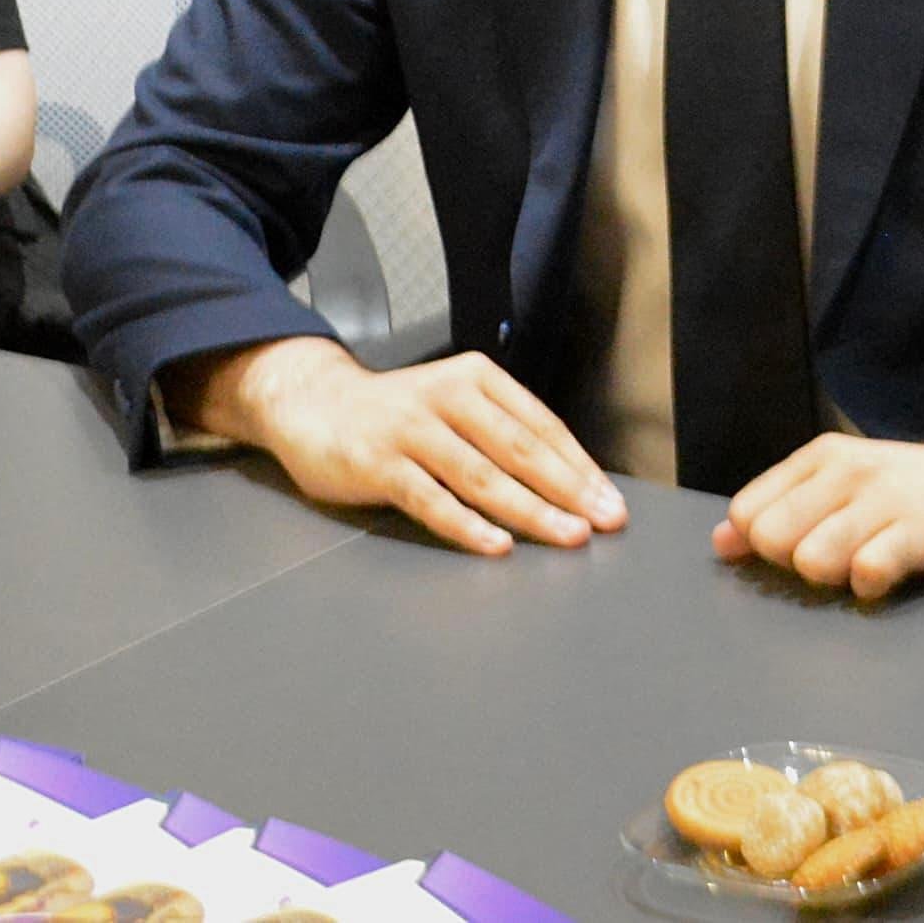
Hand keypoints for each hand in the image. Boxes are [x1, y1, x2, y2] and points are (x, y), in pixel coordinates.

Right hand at [208, 339, 625, 556]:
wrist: (313, 403)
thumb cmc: (395, 414)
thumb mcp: (453, 405)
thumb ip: (499, 433)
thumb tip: (565, 483)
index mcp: (475, 378)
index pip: (540, 424)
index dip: (579, 464)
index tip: (610, 499)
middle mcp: (447, 397)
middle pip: (519, 449)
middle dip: (569, 489)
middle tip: (604, 520)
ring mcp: (411, 430)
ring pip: (481, 475)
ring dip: (530, 509)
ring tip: (567, 535)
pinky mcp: (379, 464)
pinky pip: (431, 499)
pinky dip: (467, 524)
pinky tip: (497, 544)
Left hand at [714, 435, 923, 600]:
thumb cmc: (901, 491)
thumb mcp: (834, 486)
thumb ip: (776, 509)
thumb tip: (721, 542)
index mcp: (820, 457)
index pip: (749, 512)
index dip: (762, 545)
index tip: (794, 546)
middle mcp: (849, 471)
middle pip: (773, 539)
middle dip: (792, 563)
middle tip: (830, 557)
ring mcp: (888, 497)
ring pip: (814, 559)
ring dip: (832, 578)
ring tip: (858, 565)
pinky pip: (868, 572)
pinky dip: (870, 588)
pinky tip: (885, 577)